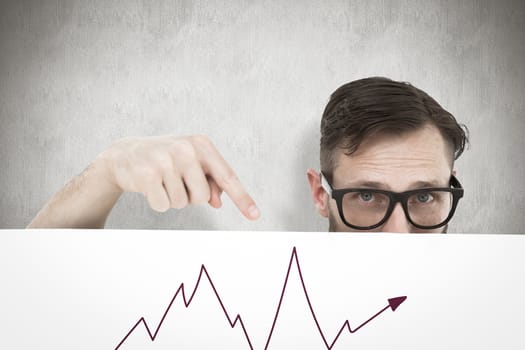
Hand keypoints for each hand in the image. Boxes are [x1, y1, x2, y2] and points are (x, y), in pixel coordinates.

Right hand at [96, 135, 259, 219]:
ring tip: (162, 181)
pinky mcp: (147, 174)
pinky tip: (150, 186)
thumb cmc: (167, 160)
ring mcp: (165, 160)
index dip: (242, 198)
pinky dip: (158, 202)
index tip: (255, 215)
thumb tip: (217, 202)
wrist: (126, 154)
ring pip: (182, 203)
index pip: (227, 176)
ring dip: (173, 199)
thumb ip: (210, 181)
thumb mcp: (191, 163)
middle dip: (190, 197)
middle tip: (176, 181)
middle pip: (203, 197)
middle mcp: (185, 149)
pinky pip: (163, 206)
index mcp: (201, 144)